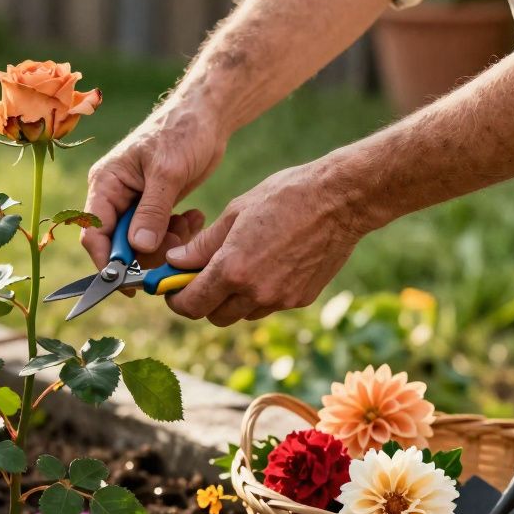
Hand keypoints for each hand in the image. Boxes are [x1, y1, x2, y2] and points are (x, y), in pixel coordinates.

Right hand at [81, 102, 225, 266]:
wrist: (207, 116)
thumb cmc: (181, 132)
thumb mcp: (167, 173)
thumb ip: (152, 212)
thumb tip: (137, 248)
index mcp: (106, 183)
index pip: (94, 231)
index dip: (107, 261)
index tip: (128, 283)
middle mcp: (115, 196)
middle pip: (118, 244)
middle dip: (146, 253)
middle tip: (175, 248)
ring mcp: (135, 203)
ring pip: (141, 244)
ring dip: (166, 244)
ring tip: (189, 225)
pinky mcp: (155, 208)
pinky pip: (159, 235)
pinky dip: (176, 234)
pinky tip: (193, 218)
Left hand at [161, 162, 365, 325]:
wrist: (340, 200)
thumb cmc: (284, 197)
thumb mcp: (235, 212)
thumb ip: (202, 244)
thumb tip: (175, 261)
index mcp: (232, 269)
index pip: (191, 305)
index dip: (176, 299)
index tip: (173, 288)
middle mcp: (255, 292)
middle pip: (214, 316)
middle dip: (202, 300)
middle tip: (201, 277)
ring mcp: (280, 300)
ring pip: (241, 314)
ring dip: (230, 299)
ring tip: (236, 267)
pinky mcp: (300, 299)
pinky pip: (268, 306)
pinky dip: (258, 294)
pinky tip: (265, 265)